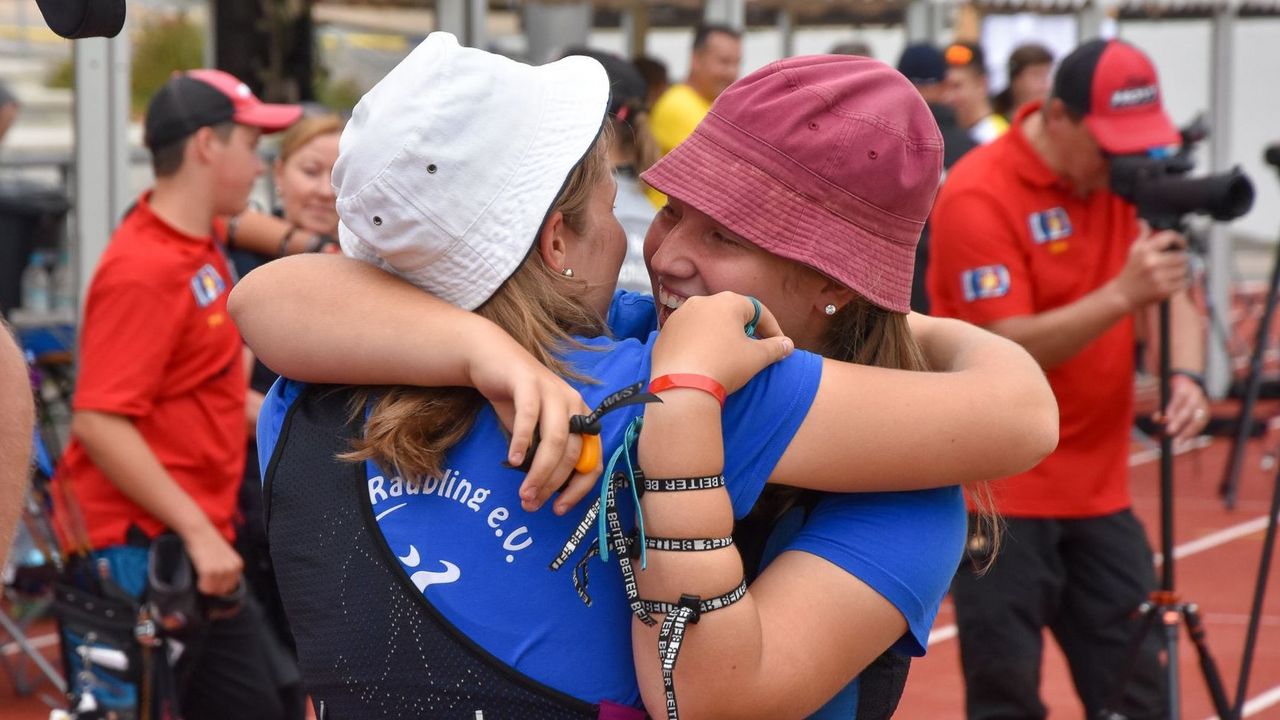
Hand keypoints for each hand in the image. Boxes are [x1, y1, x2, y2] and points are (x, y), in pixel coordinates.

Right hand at [182, 526, 242, 596]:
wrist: (200, 532)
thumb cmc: (209, 544)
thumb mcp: (225, 557)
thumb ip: (227, 571)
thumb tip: (222, 590)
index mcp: (238, 565)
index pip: (231, 588)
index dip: (220, 586)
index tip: (212, 580)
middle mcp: (233, 568)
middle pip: (222, 591)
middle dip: (213, 587)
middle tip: (205, 576)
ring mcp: (222, 570)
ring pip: (213, 590)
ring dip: (205, 586)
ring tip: (202, 572)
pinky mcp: (209, 570)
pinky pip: (205, 588)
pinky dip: (200, 585)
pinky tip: (199, 573)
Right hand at [468, 338, 599, 514]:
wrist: (494, 360)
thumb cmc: (517, 401)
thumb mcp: (536, 433)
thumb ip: (544, 457)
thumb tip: (544, 495)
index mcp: (582, 419)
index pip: (593, 461)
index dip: (579, 489)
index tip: (558, 509)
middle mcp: (574, 404)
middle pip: (573, 453)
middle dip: (553, 484)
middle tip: (531, 503)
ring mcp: (553, 391)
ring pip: (556, 439)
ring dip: (540, 470)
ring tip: (524, 491)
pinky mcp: (529, 382)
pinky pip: (529, 416)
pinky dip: (522, 441)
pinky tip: (512, 461)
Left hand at [652, 292, 793, 393]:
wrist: (681, 387)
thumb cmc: (724, 366)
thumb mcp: (756, 358)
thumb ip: (775, 347)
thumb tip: (788, 345)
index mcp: (727, 302)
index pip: (757, 311)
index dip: (772, 328)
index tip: (779, 346)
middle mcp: (701, 302)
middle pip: (730, 313)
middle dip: (744, 330)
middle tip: (752, 349)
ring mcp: (679, 316)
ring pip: (706, 323)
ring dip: (719, 335)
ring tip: (726, 356)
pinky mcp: (664, 333)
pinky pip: (687, 335)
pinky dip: (698, 344)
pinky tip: (703, 361)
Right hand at [1111, 222, 1188, 310]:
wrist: (1123, 294)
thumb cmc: (1131, 271)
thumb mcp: (1134, 251)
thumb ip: (1142, 235)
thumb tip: (1143, 222)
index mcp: (1145, 250)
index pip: (1170, 236)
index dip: (1180, 240)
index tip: (1183, 245)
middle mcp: (1151, 262)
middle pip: (1182, 256)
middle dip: (1181, 260)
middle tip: (1175, 264)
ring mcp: (1158, 277)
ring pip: (1184, 270)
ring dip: (1181, 272)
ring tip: (1171, 274)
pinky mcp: (1163, 290)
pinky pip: (1183, 283)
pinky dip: (1180, 283)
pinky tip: (1171, 283)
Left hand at [1157, 373, 1209, 440]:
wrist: (1191, 384)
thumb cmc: (1175, 392)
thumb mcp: (1167, 394)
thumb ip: (1162, 407)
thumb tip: (1156, 419)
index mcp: (1185, 388)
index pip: (1179, 397)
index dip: (1173, 408)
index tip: (1166, 417)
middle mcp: (1196, 395)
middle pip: (1189, 409)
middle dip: (1179, 422)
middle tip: (1169, 432)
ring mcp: (1203, 404)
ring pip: (1198, 419)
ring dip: (1188, 432)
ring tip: (1178, 442)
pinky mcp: (1206, 412)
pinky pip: (1201, 424)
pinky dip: (1193, 433)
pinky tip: (1185, 440)